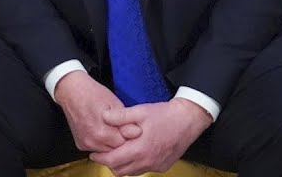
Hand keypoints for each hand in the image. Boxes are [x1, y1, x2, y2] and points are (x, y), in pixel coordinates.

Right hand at [54, 71, 142, 151]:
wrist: (71, 91)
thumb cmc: (93, 94)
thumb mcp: (115, 104)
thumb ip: (126, 121)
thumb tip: (137, 133)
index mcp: (102, 132)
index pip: (125, 144)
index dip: (129, 135)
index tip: (128, 127)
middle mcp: (92, 141)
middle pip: (116, 150)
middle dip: (121, 140)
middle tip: (119, 126)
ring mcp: (85, 144)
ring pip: (107, 151)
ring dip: (111, 143)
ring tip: (110, 127)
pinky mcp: (80, 144)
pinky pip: (97, 148)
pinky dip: (102, 142)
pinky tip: (101, 130)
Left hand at [91, 98, 212, 175]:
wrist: (188, 120)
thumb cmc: (164, 115)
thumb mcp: (139, 111)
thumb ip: (120, 116)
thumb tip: (103, 117)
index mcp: (140, 149)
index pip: (113, 161)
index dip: (100, 158)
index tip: (93, 153)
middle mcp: (148, 161)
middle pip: (120, 171)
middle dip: (109, 163)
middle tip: (103, 153)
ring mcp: (156, 165)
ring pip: (132, 173)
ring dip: (122, 166)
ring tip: (116, 152)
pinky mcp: (163, 166)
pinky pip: (143, 170)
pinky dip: (134, 166)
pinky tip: (132, 153)